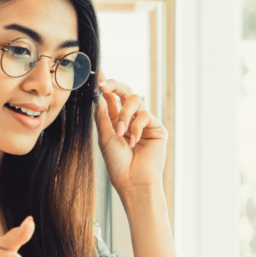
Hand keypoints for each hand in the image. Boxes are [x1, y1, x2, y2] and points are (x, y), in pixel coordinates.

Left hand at [95, 73, 167, 195]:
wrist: (133, 181)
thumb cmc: (118, 164)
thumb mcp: (105, 138)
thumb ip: (103, 116)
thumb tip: (101, 96)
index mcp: (117, 122)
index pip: (112, 99)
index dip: (107, 86)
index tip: (99, 75)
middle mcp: (131, 120)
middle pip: (126, 93)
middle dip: (115, 85)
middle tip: (105, 85)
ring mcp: (144, 123)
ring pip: (135, 100)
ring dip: (124, 115)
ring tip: (121, 133)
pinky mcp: (156, 128)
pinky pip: (144, 115)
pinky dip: (136, 127)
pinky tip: (134, 141)